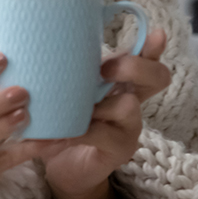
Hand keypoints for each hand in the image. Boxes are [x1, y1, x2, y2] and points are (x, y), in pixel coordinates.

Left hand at [42, 28, 171, 198]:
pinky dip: (74, 132)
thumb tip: (40, 38)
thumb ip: (67, 70)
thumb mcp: (67, 90)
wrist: (61, 165)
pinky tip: (54, 137)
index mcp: (121, 80)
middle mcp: (133, 99)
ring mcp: (130, 126)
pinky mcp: (120, 149)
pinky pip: (100, 133)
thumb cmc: (63, 118)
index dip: (154, 46)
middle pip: (157, 76)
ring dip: (97, 104)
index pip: (148, 58)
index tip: (155, 33)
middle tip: (102, 70)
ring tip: (68, 110)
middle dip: (133, 66)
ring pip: (129, 105)